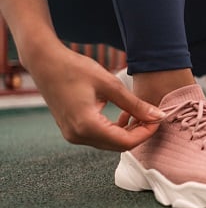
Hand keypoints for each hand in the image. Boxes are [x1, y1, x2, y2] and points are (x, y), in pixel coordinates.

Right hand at [27, 44, 165, 150]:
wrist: (45, 62)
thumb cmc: (76, 68)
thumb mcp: (110, 85)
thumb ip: (135, 104)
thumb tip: (158, 116)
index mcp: (87, 126)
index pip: (126, 142)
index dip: (146, 133)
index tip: (158, 118)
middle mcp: (78, 136)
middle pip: (118, 145)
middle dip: (139, 133)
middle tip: (152, 116)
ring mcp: (73, 135)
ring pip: (110, 143)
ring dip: (128, 132)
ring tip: (140, 114)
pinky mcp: (72, 130)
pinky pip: (100, 137)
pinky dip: (115, 130)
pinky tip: (124, 115)